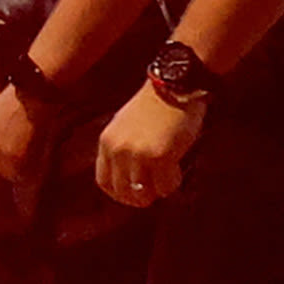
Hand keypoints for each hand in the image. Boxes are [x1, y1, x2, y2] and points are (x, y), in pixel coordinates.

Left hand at [96, 83, 205, 208]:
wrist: (174, 85)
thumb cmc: (154, 105)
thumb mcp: (124, 125)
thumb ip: (121, 149)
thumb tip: (128, 178)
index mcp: (107, 141)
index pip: (104, 182)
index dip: (119, 194)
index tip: (133, 195)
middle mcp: (118, 150)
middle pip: (123, 192)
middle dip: (139, 198)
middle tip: (154, 193)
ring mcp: (138, 154)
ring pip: (144, 193)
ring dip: (158, 190)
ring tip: (167, 179)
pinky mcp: (160, 156)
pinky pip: (165, 186)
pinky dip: (173, 183)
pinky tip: (178, 170)